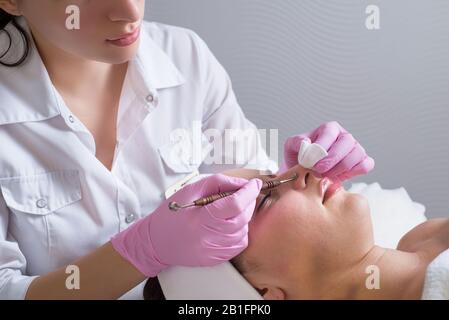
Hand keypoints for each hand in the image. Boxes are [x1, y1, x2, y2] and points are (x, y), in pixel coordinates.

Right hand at [111, 174, 261, 276]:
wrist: (157, 242)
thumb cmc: (172, 214)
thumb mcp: (191, 190)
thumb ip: (219, 183)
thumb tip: (242, 184)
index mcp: (201, 218)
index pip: (235, 204)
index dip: (248, 192)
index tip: (255, 184)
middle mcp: (209, 237)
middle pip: (242, 217)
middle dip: (248, 202)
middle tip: (244, 194)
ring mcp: (214, 251)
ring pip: (244, 231)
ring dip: (244, 217)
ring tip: (231, 210)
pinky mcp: (217, 259)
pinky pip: (239, 244)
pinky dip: (240, 231)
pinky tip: (228, 224)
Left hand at [282, 121, 374, 181]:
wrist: (307, 172)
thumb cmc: (301, 157)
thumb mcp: (291, 147)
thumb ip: (296, 142)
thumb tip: (306, 143)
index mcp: (329, 129)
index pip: (330, 132)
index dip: (322, 146)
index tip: (312, 161)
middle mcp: (344, 137)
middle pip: (346, 142)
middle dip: (332, 159)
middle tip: (318, 171)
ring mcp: (355, 149)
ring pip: (357, 155)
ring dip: (340, 168)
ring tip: (325, 176)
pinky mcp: (362, 162)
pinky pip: (365, 165)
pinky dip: (354, 172)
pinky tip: (338, 177)